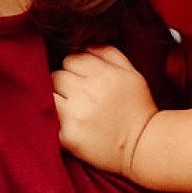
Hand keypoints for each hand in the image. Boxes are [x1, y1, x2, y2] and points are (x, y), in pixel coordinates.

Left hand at [51, 47, 158, 177]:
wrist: (144, 147)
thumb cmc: (138, 109)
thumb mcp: (132, 74)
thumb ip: (109, 53)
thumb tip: (83, 45)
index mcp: (104, 74)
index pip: (72, 59)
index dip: (74, 67)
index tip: (81, 79)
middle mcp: (88, 92)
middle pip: (57, 75)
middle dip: (63, 83)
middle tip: (74, 95)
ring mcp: (76, 115)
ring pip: (48, 94)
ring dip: (55, 99)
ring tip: (68, 108)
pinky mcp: (68, 136)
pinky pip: (48, 119)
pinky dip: (52, 119)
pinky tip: (66, 122)